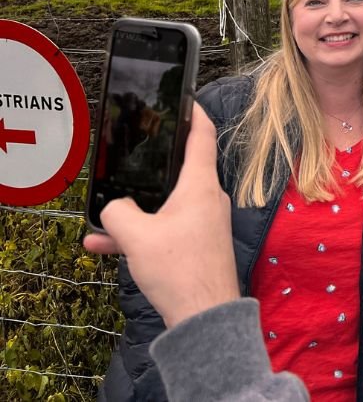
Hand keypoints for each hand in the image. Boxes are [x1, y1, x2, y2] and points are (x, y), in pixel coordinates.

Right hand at [83, 106, 240, 327]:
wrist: (204, 316)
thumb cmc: (180, 270)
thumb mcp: (137, 236)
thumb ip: (118, 213)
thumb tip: (115, 208)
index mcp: (200, 185)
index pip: (202, 136)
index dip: (194, 114)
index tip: (186, 99)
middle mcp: (207, 198)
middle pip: (179, 170)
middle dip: (152, 167)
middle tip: (133, 156)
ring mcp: (204, 221)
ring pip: (165, 204)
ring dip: (136, 210)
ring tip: (103, 221)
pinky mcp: (198, 243)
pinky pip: (165, 228)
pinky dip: (141, 233)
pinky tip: (105, 246)